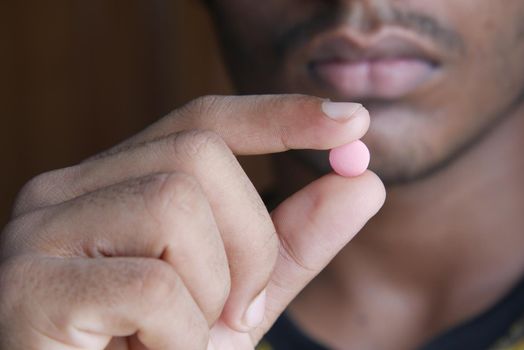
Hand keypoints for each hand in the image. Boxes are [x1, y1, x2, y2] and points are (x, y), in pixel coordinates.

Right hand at [0, 95, 384, 348]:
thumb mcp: (239, 293)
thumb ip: (296, 239)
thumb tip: (365, 181)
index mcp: (114, 183)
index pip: (200, 121)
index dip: (278, 115)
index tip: (353, 123)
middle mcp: (65, 189)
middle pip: (198, 155)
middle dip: (250, 241)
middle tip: (238, 311)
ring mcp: (39, 231)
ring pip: (174, 205)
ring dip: (212, 291)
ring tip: (182, 337)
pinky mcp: (30, 286)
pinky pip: (152, 287)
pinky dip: (179, 336)